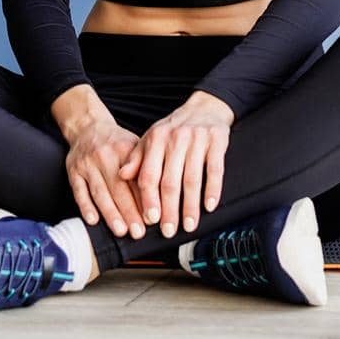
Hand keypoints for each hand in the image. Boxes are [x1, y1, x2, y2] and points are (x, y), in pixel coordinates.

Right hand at [63, 117, 148, 239]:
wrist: (88, 127)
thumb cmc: (116, 142)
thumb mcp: (134, 146)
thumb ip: (144, 168)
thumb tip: (159, 199)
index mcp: (124, 149)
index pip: (136, 178)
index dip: (145, 199)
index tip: (152, 217)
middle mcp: (105, 156)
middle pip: (118, 187)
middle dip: (129, 212)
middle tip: (138, 231)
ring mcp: (88, 164)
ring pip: (100, 192)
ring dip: (110, 213)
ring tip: (120, 230)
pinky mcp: (73, 171)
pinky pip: (79, 191)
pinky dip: (86, 207)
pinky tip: (93, 220)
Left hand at [118, 91, 233, 238]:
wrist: (205, 107)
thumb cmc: (174, 129)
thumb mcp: (151, 139)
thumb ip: (135, 158)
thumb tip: (121, 176)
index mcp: (156, 140)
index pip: (149, 174)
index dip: (149, 199)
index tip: (150, 220)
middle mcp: (176, 139)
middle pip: (170, 181)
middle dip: (169, 210)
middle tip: (169, 231)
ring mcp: (198, 140)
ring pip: (192, 179)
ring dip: (190, 205)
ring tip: (188, 225)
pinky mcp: (217, 142)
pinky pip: (215, 169)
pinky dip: (212, 189)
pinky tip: (210, 206)